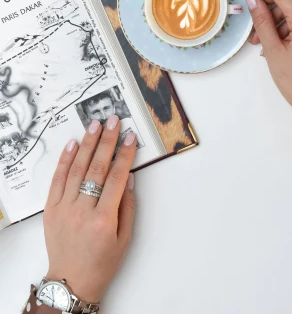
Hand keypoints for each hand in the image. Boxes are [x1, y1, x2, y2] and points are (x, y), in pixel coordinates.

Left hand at [43, 115, 136, 303]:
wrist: (71, 281)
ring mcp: (64, 209)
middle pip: (97, 168)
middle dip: (107, 141)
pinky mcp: (51, 209)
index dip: (124, 155)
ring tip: (95, 125)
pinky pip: (57, 180)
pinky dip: (65, 160)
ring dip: (87, 144)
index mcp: (104, 220)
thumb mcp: (125, 238)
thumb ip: (127, 206)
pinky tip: (74, 144)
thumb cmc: (102, 262)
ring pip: (76, 169)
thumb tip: (128, 177)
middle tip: (113, 120)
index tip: (129, 137)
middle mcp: (83, 212)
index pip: (116, 178)